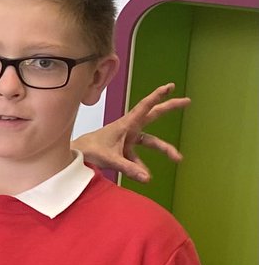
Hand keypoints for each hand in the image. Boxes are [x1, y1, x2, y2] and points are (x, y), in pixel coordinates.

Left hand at [75, 83, 189, 182]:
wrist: (76, 155)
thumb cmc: (90, 150)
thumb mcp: (110, 159)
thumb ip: (129, 168)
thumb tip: (148, 178)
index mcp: (125, 124)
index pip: (144, 107)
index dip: (157, 96)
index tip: (170, 87)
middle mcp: (129, 128)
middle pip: (153, 116)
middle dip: (169, 107)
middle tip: (187, 100)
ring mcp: (127, 138)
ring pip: (151, 141)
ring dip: (164, 148)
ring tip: (178, 157)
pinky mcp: (124, 149)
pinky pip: (138, 157)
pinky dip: (141, 166)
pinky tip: (143, 176)